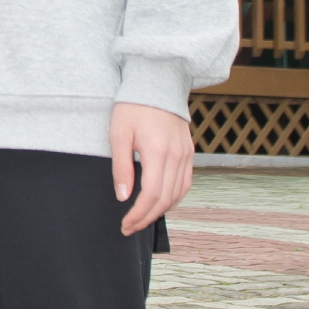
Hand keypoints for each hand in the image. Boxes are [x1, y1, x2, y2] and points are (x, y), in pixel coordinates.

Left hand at [110, 101, 190, 235]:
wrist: (158, 81)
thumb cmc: (133, 106)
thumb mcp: (118, 134)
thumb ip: (121, 167)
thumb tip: (123, 196)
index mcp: (158, 152)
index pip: (151, 195)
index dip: (138, 214)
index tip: (125, 224)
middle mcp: (176, 156)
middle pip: (166, 199)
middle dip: (147, 217)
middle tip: (130, 227)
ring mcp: (186, 154)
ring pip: (179, 194)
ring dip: (161, 210)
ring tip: (143, 218)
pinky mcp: (189, 151)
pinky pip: (185, 182)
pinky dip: (174, 197)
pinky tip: (161, 203)